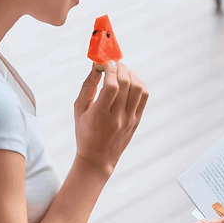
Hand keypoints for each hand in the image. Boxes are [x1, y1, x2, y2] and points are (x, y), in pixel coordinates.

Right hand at [74, 61, 148, 175]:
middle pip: (126, 84)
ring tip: (123, 72)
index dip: (110, 69)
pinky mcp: (137, 122)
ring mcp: (129, 120)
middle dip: (120, 68)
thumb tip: (97, 65)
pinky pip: (144, 97)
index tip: (106, 63)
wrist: (98, 159)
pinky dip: (139, 84)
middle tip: (114, 64)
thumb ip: (87, 85)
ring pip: (138, 89)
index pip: (111, 86)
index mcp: (99, 115)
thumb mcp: (79, 109)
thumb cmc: (84, 132)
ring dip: (132, 74)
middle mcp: (117, 118)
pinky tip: (131, 81)